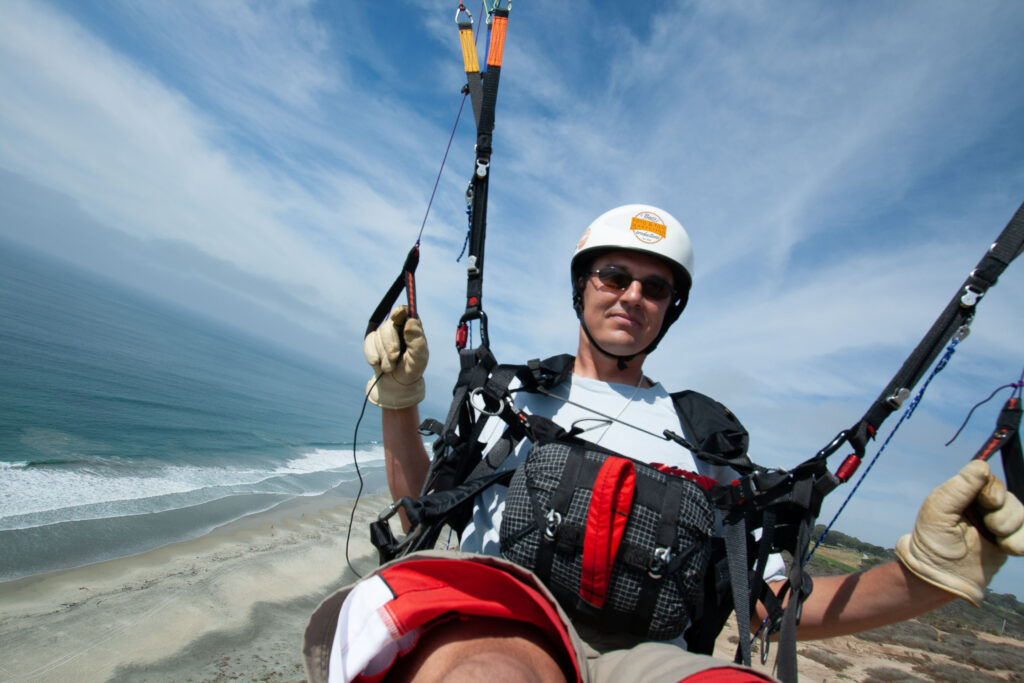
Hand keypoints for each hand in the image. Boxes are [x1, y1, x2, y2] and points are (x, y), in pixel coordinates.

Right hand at [364, 305, 428, 408]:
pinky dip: (373, 355)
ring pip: (378, 336)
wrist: (396, 384)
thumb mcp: (419, 358)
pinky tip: (377, 364)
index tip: (396, 318)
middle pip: (389, 326)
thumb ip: (417, 341)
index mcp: (411, 328)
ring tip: (389, 367)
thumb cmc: (411, 369)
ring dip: (383, 355)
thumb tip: (411, 321)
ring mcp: (383, 333)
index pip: (405, 311)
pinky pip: (368, 343)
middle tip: (394, 358)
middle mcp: (397, 327)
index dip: (399, 312)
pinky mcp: (372, 341)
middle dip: (390, 344)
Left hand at [895, 460, 1023, 605]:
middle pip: (1008, 497)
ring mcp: (996, 524)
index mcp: (963, 494)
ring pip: (1020, 513)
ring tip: (996, 540)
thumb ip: (960, 487)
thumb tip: (983, 465)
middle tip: (988, 527)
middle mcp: (981, 506)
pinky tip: (1009, 548)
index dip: (994, 490)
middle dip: (1002, 513)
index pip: (989, 480)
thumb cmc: (933, 541)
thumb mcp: (939, 510)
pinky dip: (1021, 540)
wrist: (941, 577)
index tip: (988, 502)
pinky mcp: (1007, 542)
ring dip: (1011, 527)